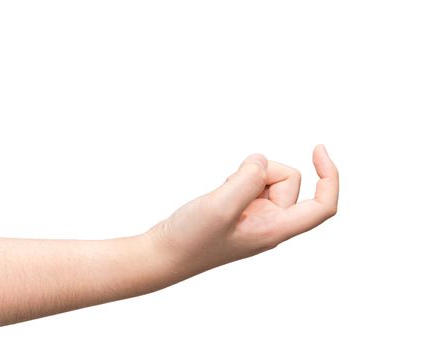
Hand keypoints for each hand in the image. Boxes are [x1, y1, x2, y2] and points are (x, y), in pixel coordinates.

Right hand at [148, 144, 338, 275]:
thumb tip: (261, 162)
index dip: (329, 176)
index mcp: (275, 230)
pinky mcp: (239, 212)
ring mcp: (254, 218)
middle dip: (263, 171)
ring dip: (246, 175)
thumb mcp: (220, 207)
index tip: (318, 149)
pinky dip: (236, 179)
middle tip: (233, 184)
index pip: (322, 206)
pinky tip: (219, 194)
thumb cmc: (191, 240)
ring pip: (267, 179)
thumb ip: (248, 180)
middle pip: (288, 181)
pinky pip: (249, 183)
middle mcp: (270, 224)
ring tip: (223, 193)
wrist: (163, 254)